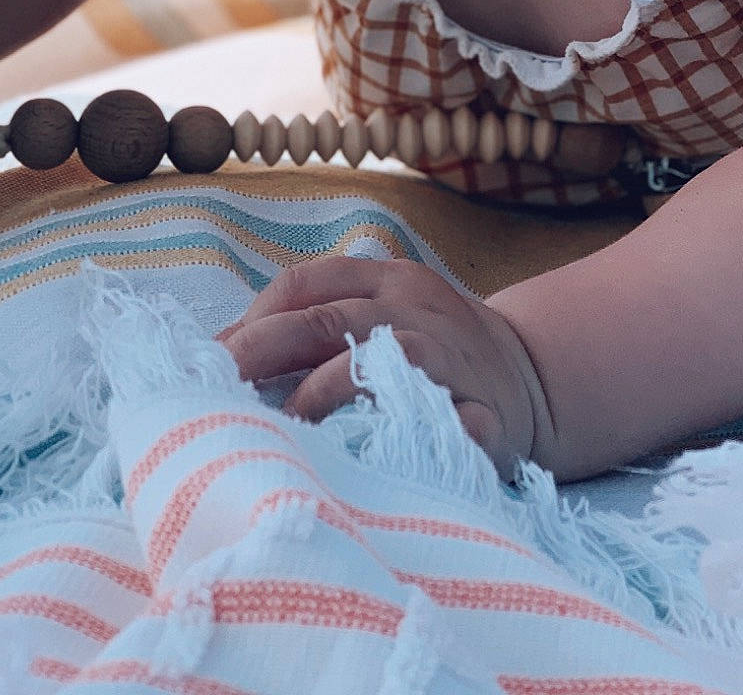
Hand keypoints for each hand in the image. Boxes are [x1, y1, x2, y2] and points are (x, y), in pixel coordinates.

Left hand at [218, 256, 550, 476]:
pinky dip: (403, 434)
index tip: (208, 363)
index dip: (249, 320)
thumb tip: (227, 356)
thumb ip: (321, 327)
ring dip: (319, 395)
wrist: (534, 377)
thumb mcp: (382, 316)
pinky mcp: (484, 414)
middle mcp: (414, 309)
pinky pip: (443, 421)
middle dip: (259, 354)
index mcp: (386, 280)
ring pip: (377, 360)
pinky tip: (362, 460)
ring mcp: (450, 358)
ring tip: (278, 430)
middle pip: (324, 321)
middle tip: (213, 396)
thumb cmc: (433, 351)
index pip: (304, 285)